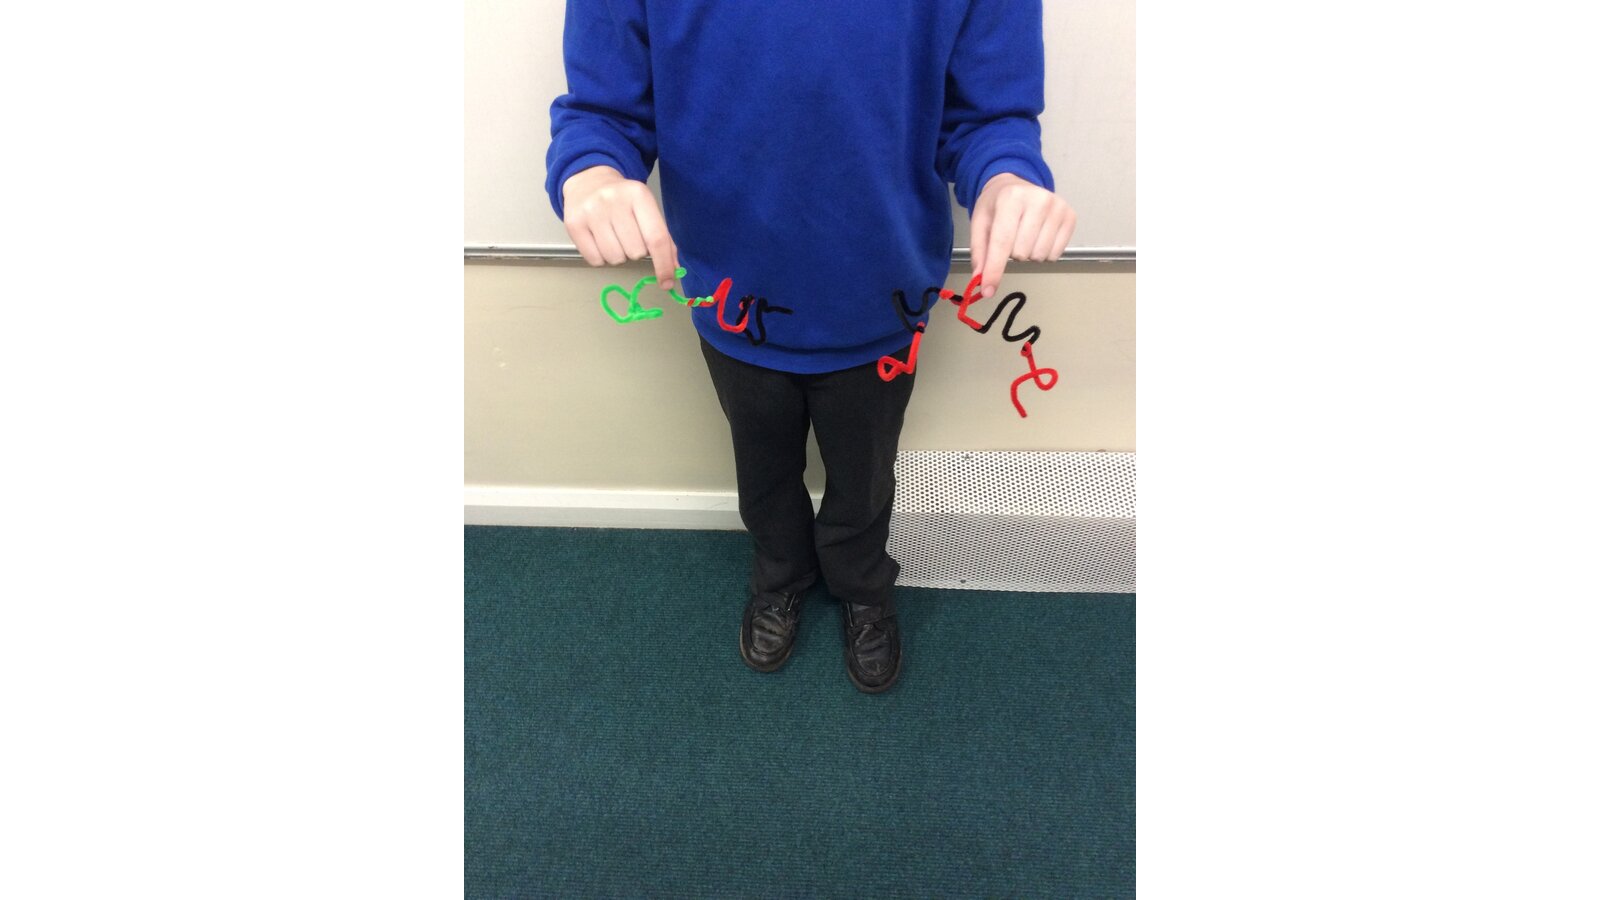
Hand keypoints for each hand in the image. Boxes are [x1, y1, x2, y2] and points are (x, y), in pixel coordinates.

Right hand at [562, 165, 680, 289]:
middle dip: (636, 252)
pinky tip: (600, 240)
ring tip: (613, 237)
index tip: (667, 282)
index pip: (656, 238)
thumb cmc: (623, 200)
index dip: (663, 264)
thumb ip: (663, 239)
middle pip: (636, 251)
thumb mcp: (647, 210)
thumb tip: (672, 272)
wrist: (588, 181)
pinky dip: (601, 258)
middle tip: (629, 237)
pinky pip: (595, 260)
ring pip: (615, 258)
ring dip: (619, 256)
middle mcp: (614, 201)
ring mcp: (591, 212)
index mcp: (638, 195)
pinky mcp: (574, 224)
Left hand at [969, 173, 1075, 298]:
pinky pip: (1055, 255)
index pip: (1003, 243)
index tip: (988, 290)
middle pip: (1021, 253)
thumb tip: (982, 282)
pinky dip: (1044, 253)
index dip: (995, 270)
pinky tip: (1038, 236)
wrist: (1016, 185)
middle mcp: (1038, 200)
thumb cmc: (997, 206)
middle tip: (1010, 237)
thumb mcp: (980, 224)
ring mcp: (1058, 208)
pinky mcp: (1071, 216)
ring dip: (1028, 254)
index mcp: (1011, 198)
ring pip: (1039, 256)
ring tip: (1024, 236)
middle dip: (1011, 254)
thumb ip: (980, 253)